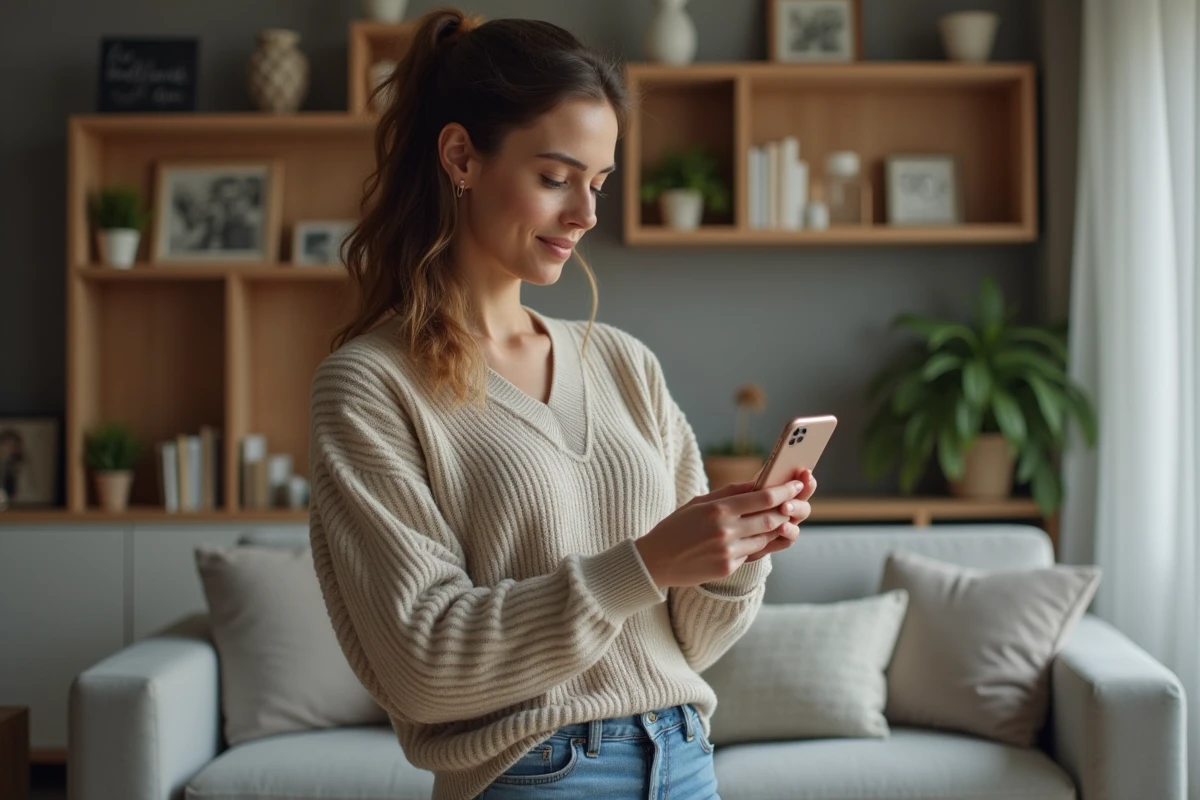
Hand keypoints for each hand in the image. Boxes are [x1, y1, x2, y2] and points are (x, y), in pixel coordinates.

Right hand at [635, 477, 809, 588]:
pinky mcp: (727, 568)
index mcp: (718, 509)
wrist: (654, 561)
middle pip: (771, 518)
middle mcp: (726, 531)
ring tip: (777, 519)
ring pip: (766, 538)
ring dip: (775, 528)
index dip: (785, 491)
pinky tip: (750, 538)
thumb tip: (759, 482)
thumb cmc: (677, 527)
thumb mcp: (699, 502)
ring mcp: (728, 552)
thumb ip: (730, 492)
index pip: (763, 498)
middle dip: (787, 510)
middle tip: (795, 503)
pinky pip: (752, 553)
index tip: (797, 486)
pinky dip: (755, 544)